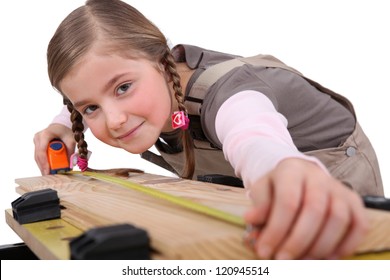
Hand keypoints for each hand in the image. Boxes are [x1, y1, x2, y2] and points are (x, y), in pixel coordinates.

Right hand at [33, 123, 74, 174]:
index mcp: (46, 134)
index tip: (47, 171)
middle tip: (48, 176)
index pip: (42, 150)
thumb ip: (71, 151)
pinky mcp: (37, 144)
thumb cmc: (66, 131)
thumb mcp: (71, 140)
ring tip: (47, 175)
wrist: (62, 125)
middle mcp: (38, 137)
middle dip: (43, 167)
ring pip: (37, 157)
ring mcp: (37, 141)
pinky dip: (43, 162)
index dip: (44, 162)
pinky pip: (39, 155)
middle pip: (38, 155)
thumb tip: (71, 164)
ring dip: (42, 166)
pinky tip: (47, 169)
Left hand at [244, 158, 368, 259]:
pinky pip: (359, 225)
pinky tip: (326, 258)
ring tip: (301, 262)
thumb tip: (251, 219)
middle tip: (282, 261)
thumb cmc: (278, 187)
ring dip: (319, 246)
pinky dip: (346, 245)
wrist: (299, 175)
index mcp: (292, 170)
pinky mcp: (354, 202)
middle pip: (314, 210)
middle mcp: (319, 177)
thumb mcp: (262, 190)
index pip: (288, 201)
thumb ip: (259, 205)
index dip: (276, 230)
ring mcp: (339, 188)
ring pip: (337, 219)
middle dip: (297, 241)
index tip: (264, 251)